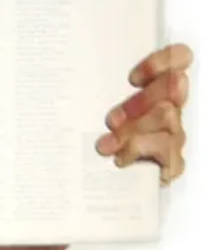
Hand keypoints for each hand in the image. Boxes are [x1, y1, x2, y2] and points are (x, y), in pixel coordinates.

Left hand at [97, 43, 192, 183]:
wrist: (100, 192)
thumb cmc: (94, 143)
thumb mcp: (92, 113)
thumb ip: (96, 94)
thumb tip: (69, 79)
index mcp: (156, 89)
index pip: (179, 57)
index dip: (162, 61)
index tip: (131, 79)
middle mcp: (171, 107)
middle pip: (173, 85)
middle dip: (140, 100)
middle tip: (111, 119)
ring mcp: (175, 133)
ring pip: (167, 114)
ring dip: (132, 129)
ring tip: (105, 144)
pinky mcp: (174, 161)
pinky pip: (166, 148)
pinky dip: (139, 150)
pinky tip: (120, 159)